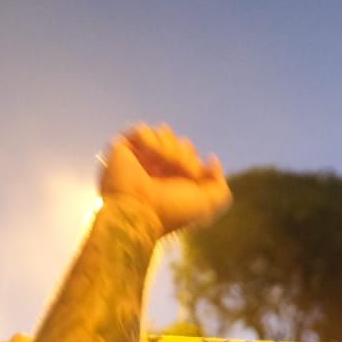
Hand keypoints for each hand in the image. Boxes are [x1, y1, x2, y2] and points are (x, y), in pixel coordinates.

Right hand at [100, 124, 230, 236]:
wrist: (139, 211)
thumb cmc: (171, 210)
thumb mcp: (207, 204)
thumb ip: (219, 185)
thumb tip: (211, 160)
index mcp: (173, 179)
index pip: (189, 154)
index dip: (192, 162)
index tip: (191, 176)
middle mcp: (157, 168)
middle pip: (177, 141)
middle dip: (181, 154)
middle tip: (175, 169)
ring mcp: (139, 158)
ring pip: (161, 133)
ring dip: (165, 148)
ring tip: (159, 163)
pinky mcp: (122, 150)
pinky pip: (141, 130)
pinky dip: (148, 141)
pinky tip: (148, 155)